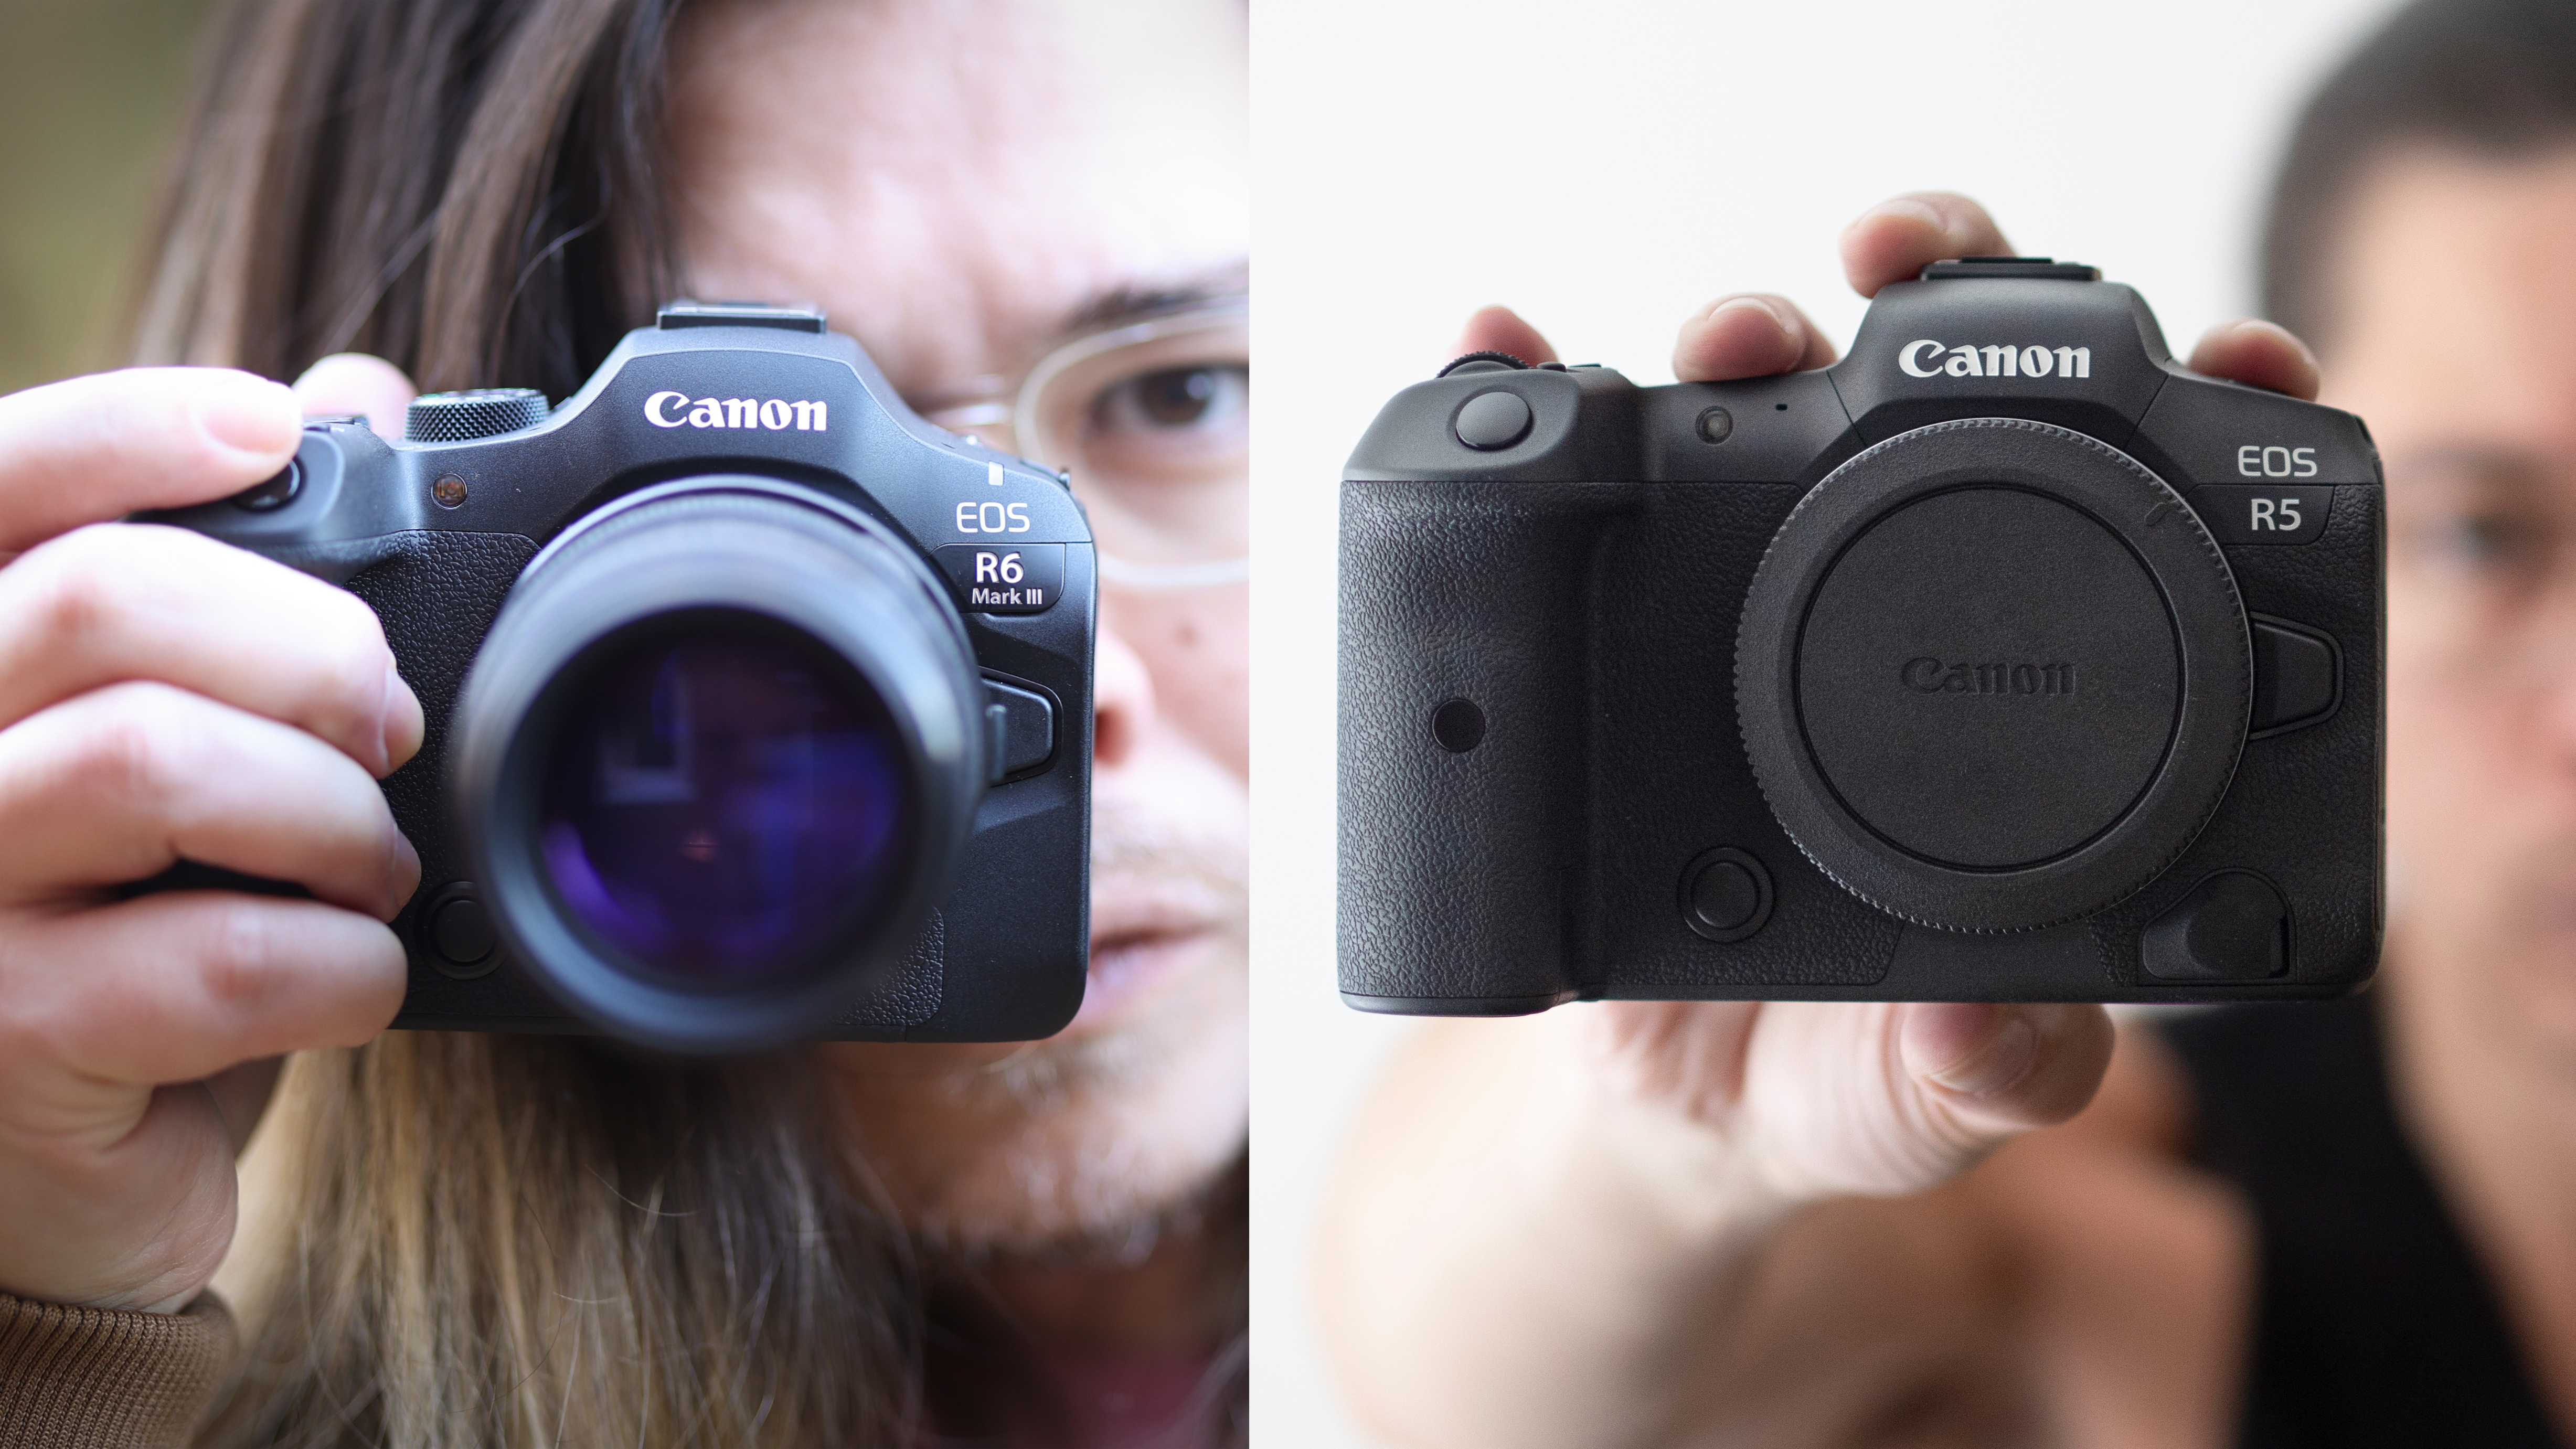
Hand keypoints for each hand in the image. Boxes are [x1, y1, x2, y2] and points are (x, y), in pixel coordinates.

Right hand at [0, 355, 425, 1312]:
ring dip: (328, 811)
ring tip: (376, 866)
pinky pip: (211, 959)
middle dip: (302, 645)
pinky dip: (338, 961)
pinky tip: (358, 978)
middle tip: (390, 727)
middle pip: (98, 601)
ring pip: (150, 763)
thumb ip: (230, 579)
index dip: (126, 430)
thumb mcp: (169, 744)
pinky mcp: (3, 1047)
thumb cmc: (124, 935)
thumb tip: (353, 396)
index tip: (274, 428)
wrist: (62, 1185)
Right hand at [1450, 194, 2318, 1203]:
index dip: (2192, 418)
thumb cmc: (1832, 1073)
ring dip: (1747, 335)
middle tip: (1912, 272)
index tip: (2222, 361)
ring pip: (1766, 418)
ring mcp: (1752, 613)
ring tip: (1726, 337)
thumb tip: (1997, 1030)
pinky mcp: (1622, 629)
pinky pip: (1580, 494)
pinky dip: (1539, 399)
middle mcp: (1897, 627)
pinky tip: (1511, 354)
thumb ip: (1994, 1077)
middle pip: (1939, 409)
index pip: (2141, 518)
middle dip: (1939, 296)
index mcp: (2028, 707)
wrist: (1658, 1103)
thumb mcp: (1932, 1097)